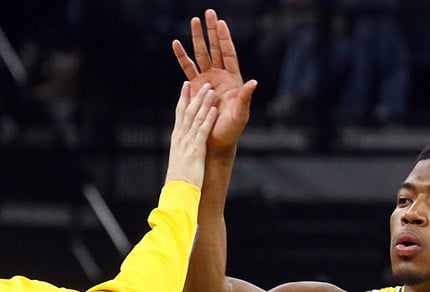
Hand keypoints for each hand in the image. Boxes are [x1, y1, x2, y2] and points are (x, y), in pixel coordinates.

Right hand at [164, 82, 217, 187]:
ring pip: (195, 118)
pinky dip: (208, 119)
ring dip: (204, 103)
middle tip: (203, 83)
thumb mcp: (180, 159)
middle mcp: (180, 137)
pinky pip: (202, 131)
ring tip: (211, 90)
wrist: (178, 191)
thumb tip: (185, 143)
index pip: (179, 113)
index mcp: (176, 138)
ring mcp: (187, 142)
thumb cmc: (179, 179)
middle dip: (195, 96)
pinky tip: (214, 109)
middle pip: (187, 111)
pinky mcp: (196, 150)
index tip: (186, 85)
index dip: (183, 98)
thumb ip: (182, 148)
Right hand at [172, 10, 256, 151]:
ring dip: (197, 38)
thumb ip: (245, 98)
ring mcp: (207, 80)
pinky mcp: (195, 87)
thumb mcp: (240, 114)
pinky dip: (182, 56)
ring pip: (201, 54)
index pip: (229, 53)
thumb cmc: (232, 129)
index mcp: (233, 79)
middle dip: (212, 31)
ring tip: (193, 20)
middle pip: (215, 48)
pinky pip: (187, 69)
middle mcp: (220, 75)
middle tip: (208, 13)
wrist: (216, 140)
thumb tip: (253, 82)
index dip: (225, 39)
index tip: (221, 23)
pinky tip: (176, 44)